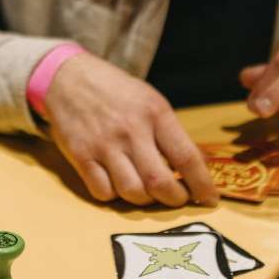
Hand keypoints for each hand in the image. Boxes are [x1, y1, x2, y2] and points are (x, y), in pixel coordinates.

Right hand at [40, 52, 216, 206]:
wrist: (68, 78)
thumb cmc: (116, 91)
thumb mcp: (150, 101)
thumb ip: (171, 132)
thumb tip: (197, 165)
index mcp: (155, 113)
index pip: (186, 157)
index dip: (202, 184)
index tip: (210, 199)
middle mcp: (131, 130)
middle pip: (160, 182)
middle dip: (175, 199)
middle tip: (178, 199)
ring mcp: (104, 145)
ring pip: (132, 192)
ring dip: (145, 200)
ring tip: (148, 192)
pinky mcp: (81, 156)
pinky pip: (103, 192)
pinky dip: (114, 196)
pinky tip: (118, 184)